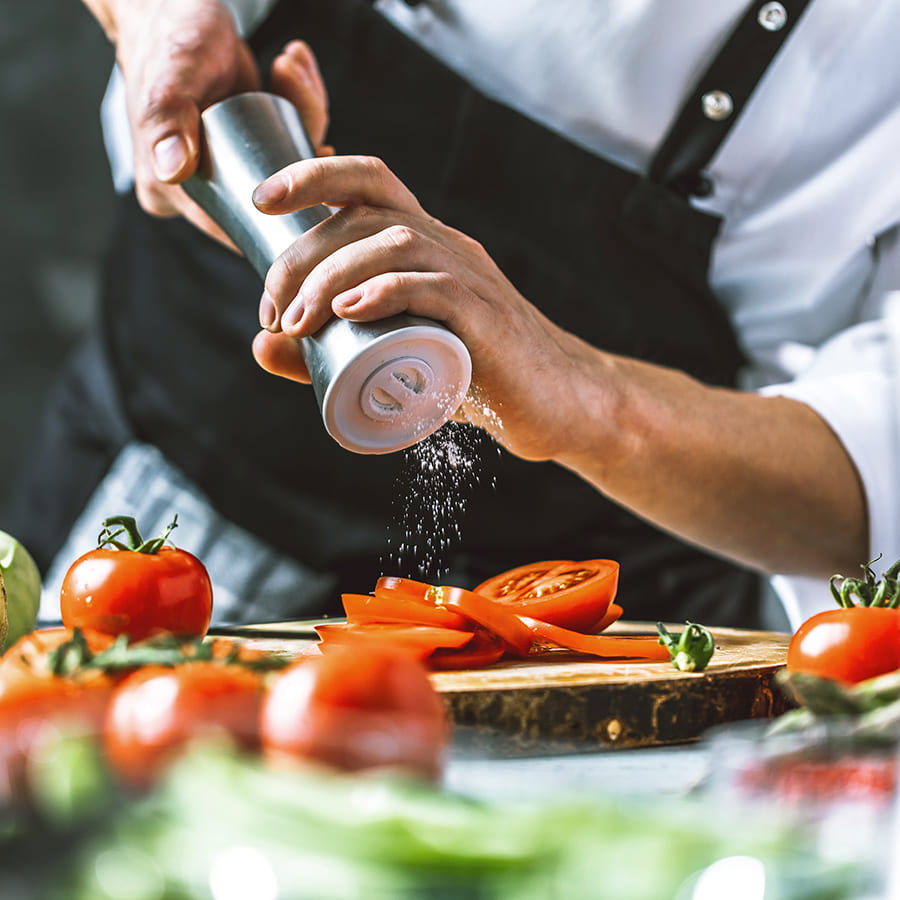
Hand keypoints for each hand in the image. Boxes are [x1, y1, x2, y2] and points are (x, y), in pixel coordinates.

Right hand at [107, 0, 329, 243]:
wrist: (171, 7)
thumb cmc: (166, 39)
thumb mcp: (170, 79)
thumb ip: (167, 120)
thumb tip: (173, 170)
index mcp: (171, 192)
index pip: (233, 228)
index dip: (281, 216)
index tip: (313, 174)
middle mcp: (198, 190)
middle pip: (269, 200)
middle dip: (302, 156)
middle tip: (305, 102)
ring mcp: (224, 169)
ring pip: (284, 170)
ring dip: (305, 119)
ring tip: (290, 69)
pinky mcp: (246, 147)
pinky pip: (286, 144)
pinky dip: (301, 107)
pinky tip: (295, 68)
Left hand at [249, 154, 598, 462]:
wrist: (556, 404)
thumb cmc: (473, 376)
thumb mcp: (395, 358)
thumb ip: (326, 352)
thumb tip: (260, 345)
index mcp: (426, 245)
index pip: (370, 180)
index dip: (312, 175)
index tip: (261, 203)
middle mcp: (448, 247)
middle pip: (368, 213)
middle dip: (302, 254)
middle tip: (272, 312)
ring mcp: (472, 279)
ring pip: (395, 242)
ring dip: (331, 275)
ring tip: (298, 321)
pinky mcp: (487, 320)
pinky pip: (436, 286)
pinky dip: (385, 292)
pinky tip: (348, 311)